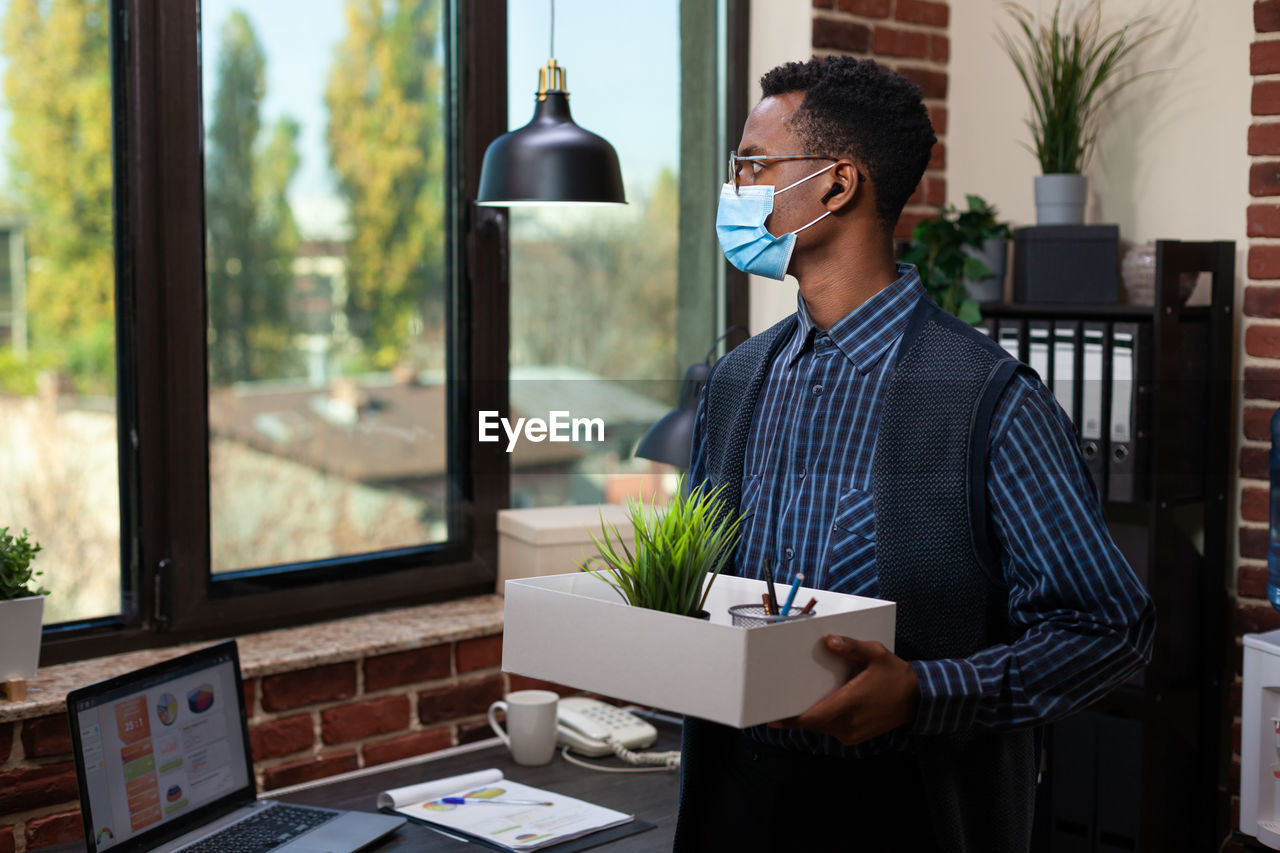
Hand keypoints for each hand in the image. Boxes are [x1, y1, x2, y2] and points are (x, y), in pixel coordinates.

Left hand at [768, 635, 919, 745]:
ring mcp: (852, 733)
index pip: (812, 718)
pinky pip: (832, 729)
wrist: (918, 699)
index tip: (772, 718)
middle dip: (797, 714)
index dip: (790, 720)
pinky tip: (820, 705)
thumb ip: (851, 647)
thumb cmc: (895, 675)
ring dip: (811, 716)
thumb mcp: (875, 654)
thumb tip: (829, 640)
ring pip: (821, 727)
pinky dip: (823, 719)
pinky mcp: (855, 736)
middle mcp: (848, 724)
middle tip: (778, 700)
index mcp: (849, 705)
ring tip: (796, 701)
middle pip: (812, 723)